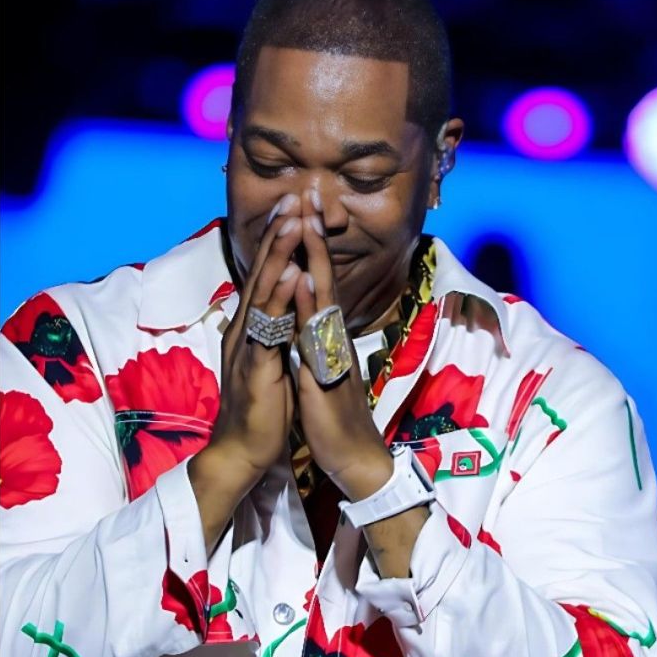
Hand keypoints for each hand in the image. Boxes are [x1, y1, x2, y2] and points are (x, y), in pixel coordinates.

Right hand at [204, 194, 303, 475]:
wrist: (243, 452)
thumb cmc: (264, 408)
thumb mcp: (273, 362)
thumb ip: (275, 333)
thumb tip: (282, 308)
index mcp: (254, 329)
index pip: (267, 276)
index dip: (279, 242)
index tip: (293, 207)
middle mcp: (246, 331)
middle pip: (263, 274)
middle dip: (279, 235)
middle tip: (293, 197)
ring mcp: (249, 348)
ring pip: (265, 293)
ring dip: (279, 255)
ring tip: (293, 221)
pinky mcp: (257, 369)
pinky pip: (270, 329)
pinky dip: (280, 300)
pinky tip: (290, 276)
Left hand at [290, 192, 389, 490]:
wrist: (355, 458)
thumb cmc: (335, 418)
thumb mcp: (319, 373)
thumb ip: (314, 344)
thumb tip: (304, 318)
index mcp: (325, 337)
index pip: (316, 283)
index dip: (308, 249)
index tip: (301, 212)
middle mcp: (331, 337)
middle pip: (322, 279)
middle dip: (312, 239)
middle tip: (308, 198)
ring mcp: (331, 352)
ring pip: (322, 298)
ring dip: (314, 259)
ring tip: (306, 224)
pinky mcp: (326, 371)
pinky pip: (316, 334)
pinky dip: (311, 305)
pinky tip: (305, 281)